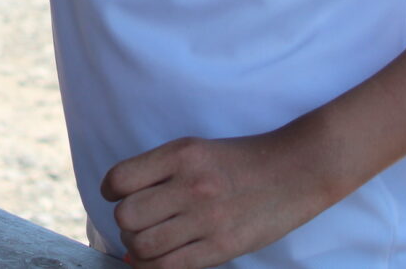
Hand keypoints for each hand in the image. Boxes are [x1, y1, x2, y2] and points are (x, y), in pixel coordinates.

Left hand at [100, 128, 339, 267]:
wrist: (295, 170)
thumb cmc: (239, 160)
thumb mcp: (194, 150)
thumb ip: (157, 173)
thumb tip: (120, 209)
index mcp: (180, 155)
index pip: (120, 179)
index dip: (110, 191)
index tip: (118, 195)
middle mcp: (190, 185)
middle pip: (127, 216)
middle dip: (125, 223)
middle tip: (139, 222)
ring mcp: (207, 218)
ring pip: (143, 245)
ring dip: (138, 248)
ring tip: (151, 241)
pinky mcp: (223, 247)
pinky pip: (171, 267)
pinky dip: (155, 267)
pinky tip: (162, 258)